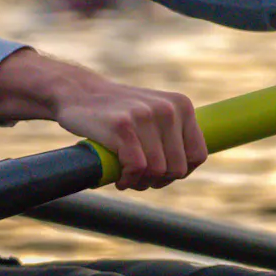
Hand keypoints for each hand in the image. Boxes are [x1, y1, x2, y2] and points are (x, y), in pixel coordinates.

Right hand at [0, 48, 206, 189]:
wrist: (78, 92)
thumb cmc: (117, 111)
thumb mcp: (154, 113)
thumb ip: (174, 134)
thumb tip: (186, 169)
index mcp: (181, 105)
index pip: (197, 156)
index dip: (179, 173)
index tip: (159, 173)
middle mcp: (167, 109)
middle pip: (177, 168)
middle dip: (158, 181)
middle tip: (138, 178)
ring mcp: (145, 116)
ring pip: (157, 171)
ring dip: (140, 182)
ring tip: (127, 177)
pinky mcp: (123, 127)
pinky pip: (137, 168)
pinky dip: (127, 179)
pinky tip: (118, 177)